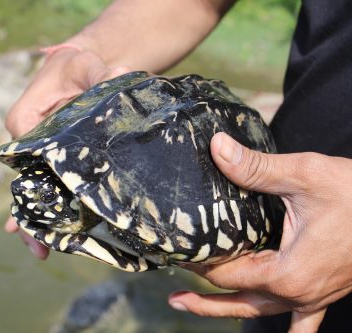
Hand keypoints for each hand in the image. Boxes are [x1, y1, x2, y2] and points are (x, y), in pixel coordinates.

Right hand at [4, 47, 128, 257]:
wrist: (86, 68)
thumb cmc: (80, 65)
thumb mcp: (87, 65)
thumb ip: (98, 75)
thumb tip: (119, 75)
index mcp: (26, 119)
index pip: (23, 152)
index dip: (32, 181)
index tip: (40, 205)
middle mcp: (29, 141)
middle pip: (26, 180)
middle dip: (30, 213)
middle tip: (39, 246)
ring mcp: (42, 153)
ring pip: (37, 187)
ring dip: (39, 218)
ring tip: (43, 251)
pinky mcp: (57, 158)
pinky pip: (52, 184)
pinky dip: (52, 206)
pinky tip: (55, 234)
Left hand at [168, 132, 351, 332]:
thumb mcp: (304, 176)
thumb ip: (256, 167)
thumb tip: (217, 147)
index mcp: (288, 273)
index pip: (227, 275)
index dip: (198, 266)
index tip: (177, 256)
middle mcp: (299, 293)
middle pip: (238, 301)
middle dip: (204, 299)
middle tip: (173, 297)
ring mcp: (314, 297)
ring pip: (260, 312)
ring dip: (228, 310)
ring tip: (196, 308)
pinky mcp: (326, 293)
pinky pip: (304, 323)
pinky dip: (290, 329)